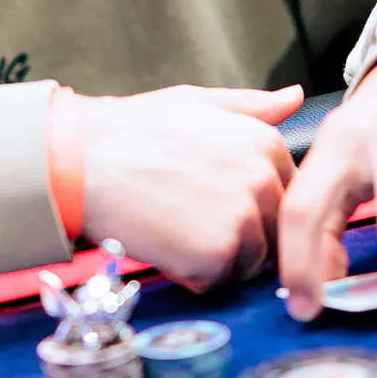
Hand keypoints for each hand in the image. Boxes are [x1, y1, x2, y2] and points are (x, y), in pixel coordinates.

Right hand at [78, 84, 301, 287]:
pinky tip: (165, 244)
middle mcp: (263, 180)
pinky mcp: (217, 254)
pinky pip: (218, 280)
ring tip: (175, 227)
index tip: (217, 203)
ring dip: (217, 258)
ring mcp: (242, 218)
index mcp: (265, 143)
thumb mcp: (196, 105)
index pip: (287, 196)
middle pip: (275, 233)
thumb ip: (252, 107)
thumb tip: (294, 97)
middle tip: (191, 218)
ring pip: (250, 261)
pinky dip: (191, 274)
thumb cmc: (132, 131)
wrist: (82, 160)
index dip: (253, 207)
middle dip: (242, 236)